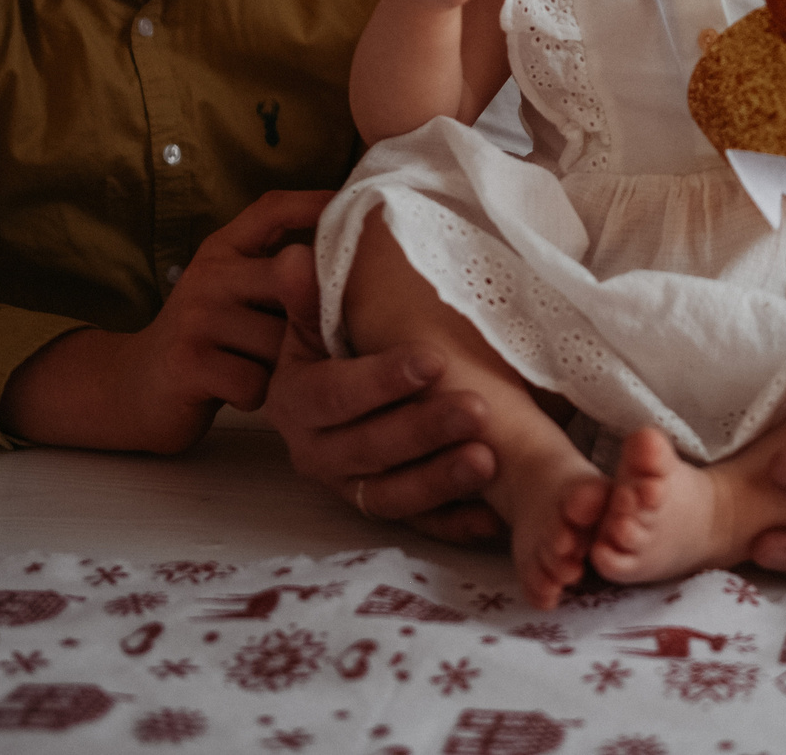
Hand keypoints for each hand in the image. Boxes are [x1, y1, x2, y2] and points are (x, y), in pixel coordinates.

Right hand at [0, 189, 331, 454]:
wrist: (135, 388)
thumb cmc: (209, 338)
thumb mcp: (237, 291)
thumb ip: (282, 271)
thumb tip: (357, 258)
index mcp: (222, 250)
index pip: (272, 210)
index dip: (315, 205)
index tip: (356, 210)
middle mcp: (208, 276)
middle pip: (291, 279)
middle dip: (310, 314)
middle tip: (312, 338)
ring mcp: (195, 318)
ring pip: (279, 341)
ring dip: (283, 366)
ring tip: (263, 368)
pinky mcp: (188, 363)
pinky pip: (256, 381)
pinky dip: (257, 395)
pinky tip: (240, 391)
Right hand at [263, 242, 508, 544]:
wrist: (333, 396)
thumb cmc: (334, 347)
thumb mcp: (314, 321)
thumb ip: (306, 297)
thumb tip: (293, 260)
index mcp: (296, 402)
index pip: (336, 395)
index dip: (382, 380)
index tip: (433, 359)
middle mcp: (316, 453)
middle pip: (370, 448)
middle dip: (424, 429)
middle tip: (477, 409)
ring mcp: (351, 488)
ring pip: (393, 494)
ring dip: (440, 480)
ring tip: (489, 461)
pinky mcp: (384, 511)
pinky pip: (420, 525)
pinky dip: (455, 525)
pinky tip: (493, 518)